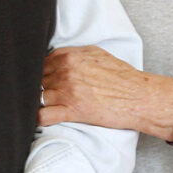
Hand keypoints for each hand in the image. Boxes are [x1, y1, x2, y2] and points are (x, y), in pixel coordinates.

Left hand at [41, 45, 172, 138]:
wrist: (139, 97)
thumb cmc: (121, 77)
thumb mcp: (96, 54)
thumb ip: (73, 54)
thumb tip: (55, 58)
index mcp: (68, 56)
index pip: (39, 63)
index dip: (37, 73)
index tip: (38, 80)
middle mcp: (65, 72)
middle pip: (35, 80)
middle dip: (34, 88)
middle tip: (34, 95)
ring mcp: (67, 92)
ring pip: (35, 97)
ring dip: (33, 102)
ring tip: (33, 107)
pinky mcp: (72, 111)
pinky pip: (42, 116)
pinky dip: (36, 118)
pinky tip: (38, 119)